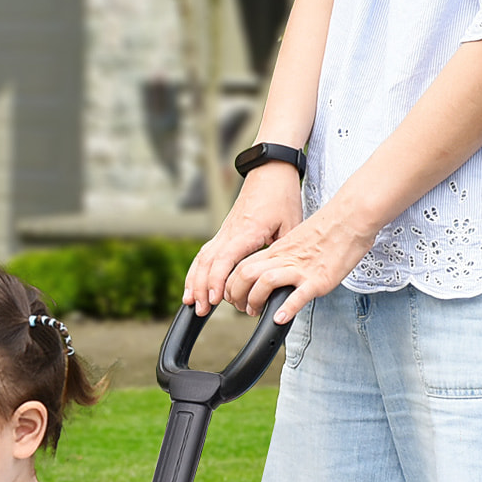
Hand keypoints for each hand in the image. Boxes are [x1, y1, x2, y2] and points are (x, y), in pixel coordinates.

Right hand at [184, 165, 304, 313]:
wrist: (270, 171)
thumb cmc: (282, 195)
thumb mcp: (292, 225)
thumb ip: (285, 252)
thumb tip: (282, 279)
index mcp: (246, 232)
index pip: (224, 260)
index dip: (217, 281)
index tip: (215, 299)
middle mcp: (230, 232)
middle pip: (207, 263)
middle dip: (201, 288)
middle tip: (200, 310)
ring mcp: (224, 231)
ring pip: (202, 258)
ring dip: (194, 281)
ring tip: (190, 302)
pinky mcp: (224, 231)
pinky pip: (205, 253)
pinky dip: (197, 270)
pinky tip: (194, 284)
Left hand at [225, 196, 379, 323]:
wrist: (352, 217)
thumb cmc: (331, 228)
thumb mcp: (298, 241)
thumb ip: (285, 256)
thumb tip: (278, 273)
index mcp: (279, 250)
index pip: (243, 266)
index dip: (233, 284)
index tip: (235, 297)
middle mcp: (285, 259)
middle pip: (246, 274)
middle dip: (237, 295)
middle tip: (243, 308)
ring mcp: (301, 269)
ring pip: (265, 281)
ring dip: (255, 301)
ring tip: (256, 313)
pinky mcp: (319, 279)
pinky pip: (298, 295)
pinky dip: (286, 309)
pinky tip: (280, 318)